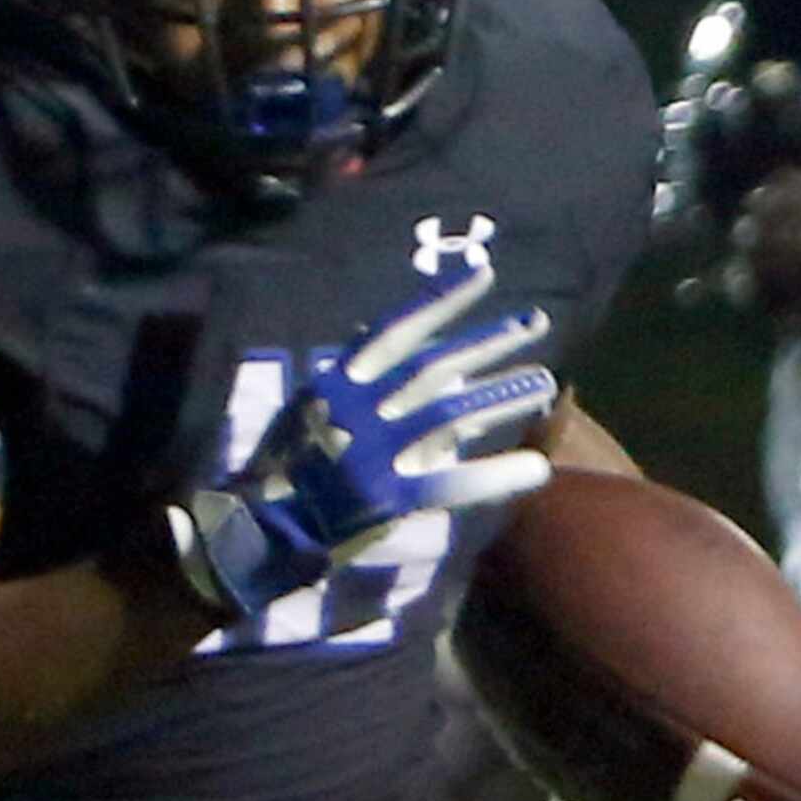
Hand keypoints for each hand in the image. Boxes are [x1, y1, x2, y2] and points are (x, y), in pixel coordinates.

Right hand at [173, 263, 555, 616]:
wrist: (255, 525)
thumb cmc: (290, 464)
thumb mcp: (317, 407)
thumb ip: (364, 379)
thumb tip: (411, 353)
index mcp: (340, 380)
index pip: (397, 328)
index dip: (442, 300)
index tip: (484, 275)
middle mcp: (359, 407)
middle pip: (435, 366)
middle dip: (488, 343)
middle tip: (536, 322)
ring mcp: (374, 451)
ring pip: (450, 414)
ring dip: (500, 396)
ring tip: (545, 382)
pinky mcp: (387, 496)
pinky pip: (451, 483)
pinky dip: (493, 476)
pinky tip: (535, 470)